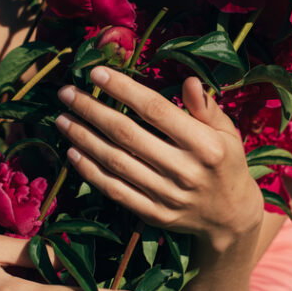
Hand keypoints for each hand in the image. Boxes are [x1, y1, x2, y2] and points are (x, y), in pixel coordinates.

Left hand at [55, 66, 262, 251]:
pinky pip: (115, 191)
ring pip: (116, 162)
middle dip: (92, 110)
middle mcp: (184, 171)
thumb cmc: (227, 165)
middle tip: (66, 93)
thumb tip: (188, 80)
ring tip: (62, 119)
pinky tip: (72, 152)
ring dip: (84, 138)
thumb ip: (206, 109)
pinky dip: (91, 172)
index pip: (156, 110)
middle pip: (128, 135)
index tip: (97, 73)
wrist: (230, 217)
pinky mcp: (153, 214)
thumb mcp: (227, 134)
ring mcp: (166, 196)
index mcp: (205, 145)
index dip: (123, 89)